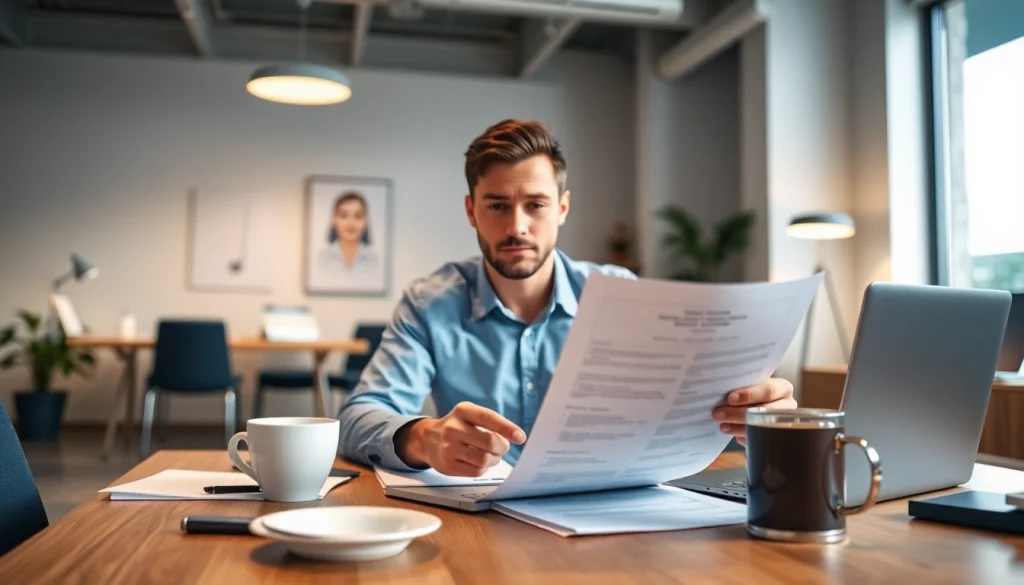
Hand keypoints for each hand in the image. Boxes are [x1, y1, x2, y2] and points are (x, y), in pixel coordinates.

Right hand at [395, 402, 526, 476]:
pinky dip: (484, 468)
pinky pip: (477, 471)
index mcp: (462, 410)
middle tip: (502, 447)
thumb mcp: (471, 415)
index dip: (507, 428)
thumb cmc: (459, 426)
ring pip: (485, 459)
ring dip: (494, 459)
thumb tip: (516, 437)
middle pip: (489, 442)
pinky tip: (479, 462)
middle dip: (502, 447)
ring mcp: (448, 448)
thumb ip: (491, 422)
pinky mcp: (448, 465)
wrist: (429, 439)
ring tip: (491, 455)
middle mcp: (453, 428)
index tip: (520, 437)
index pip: (488, 418)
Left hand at [712, 378, 795, 445]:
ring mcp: (783, 424)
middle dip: (740, 414)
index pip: (768, 390)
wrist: (757, 405)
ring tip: (723, 426)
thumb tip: (722, 395)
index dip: (749, 395)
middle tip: (719, 414)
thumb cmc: (752, 392)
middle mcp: (787, 407)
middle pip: (765, 411)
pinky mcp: (775, 439)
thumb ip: (741, 386)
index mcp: (783, 389)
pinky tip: (736, 436)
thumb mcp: (750, 385)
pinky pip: (761, 441)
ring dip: (739, 428)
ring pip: (762, 428)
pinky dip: (746, 439)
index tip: (730, 399)